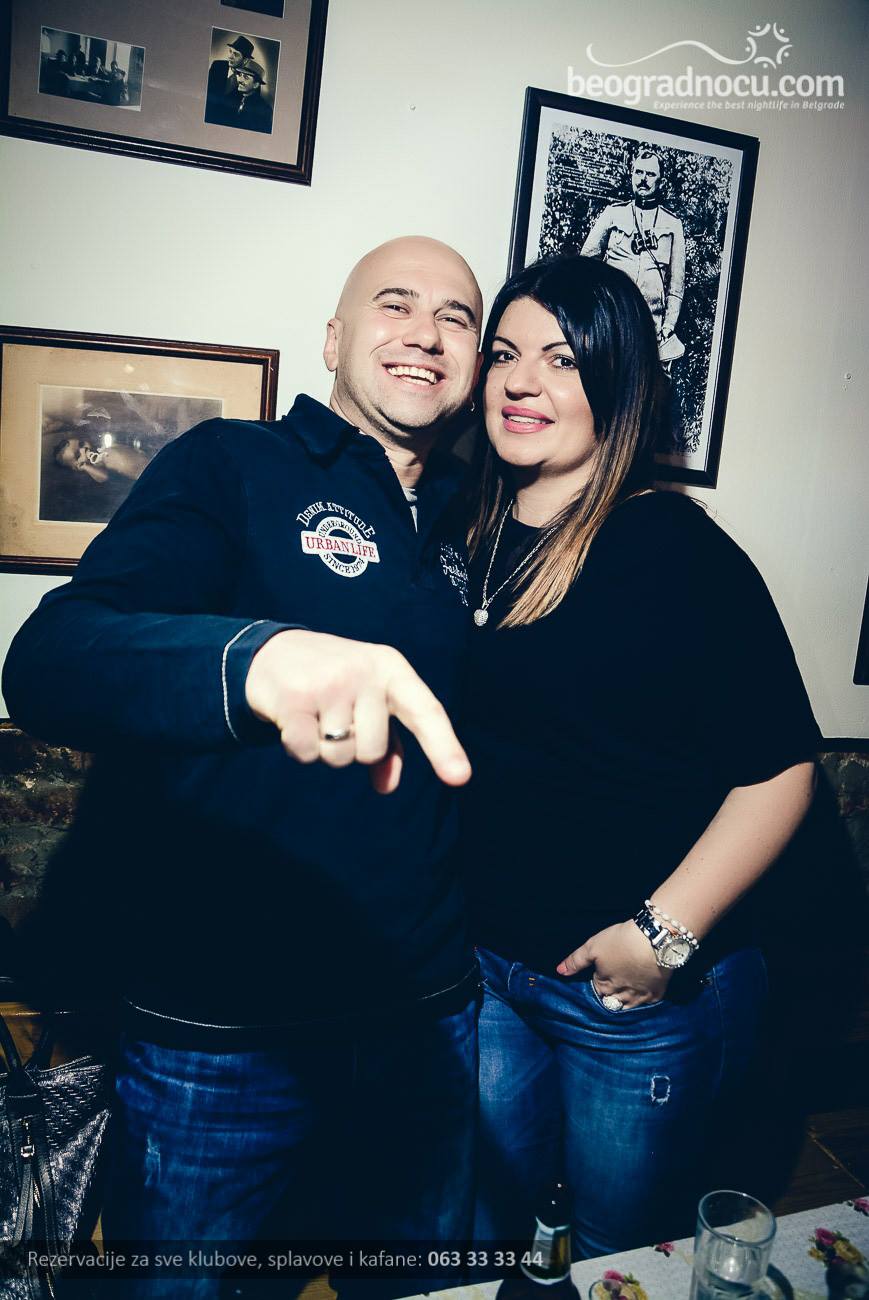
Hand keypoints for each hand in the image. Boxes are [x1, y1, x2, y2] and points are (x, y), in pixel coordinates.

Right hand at [245, 629, 470, 793]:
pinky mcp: (293, 698)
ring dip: (324, 749)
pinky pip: (307, 753)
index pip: (425, 711)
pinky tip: (292, 719)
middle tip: (336, 717)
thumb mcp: (368, 700)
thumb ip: (387, 742)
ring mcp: (328, 683)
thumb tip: (388, 786)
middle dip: (353, 748)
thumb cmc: (333, 682)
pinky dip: (299, 749)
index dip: (444, 746)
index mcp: (391, 668)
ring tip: (314, 715)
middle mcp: (364, 672)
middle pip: (372, 750)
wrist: (272, 652)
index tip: (460, 777)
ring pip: (339, 757)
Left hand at [556, 921, 670, 1007]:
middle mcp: (621, 995)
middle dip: (610, 995)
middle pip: (612, 1001)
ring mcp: (640, 996)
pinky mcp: (657, 993)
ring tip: (625, 991)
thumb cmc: (621, 941)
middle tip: (613, 984)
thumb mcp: (592, 947)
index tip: (600, 975)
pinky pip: (648, 1003)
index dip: (598, 982)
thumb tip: (559, 972)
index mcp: (604, 985)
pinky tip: (643, 994)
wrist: (655, 939)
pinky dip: (644, 1000)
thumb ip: (575, 960)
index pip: (597, 991)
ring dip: (625, 1000)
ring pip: (629, 1006)